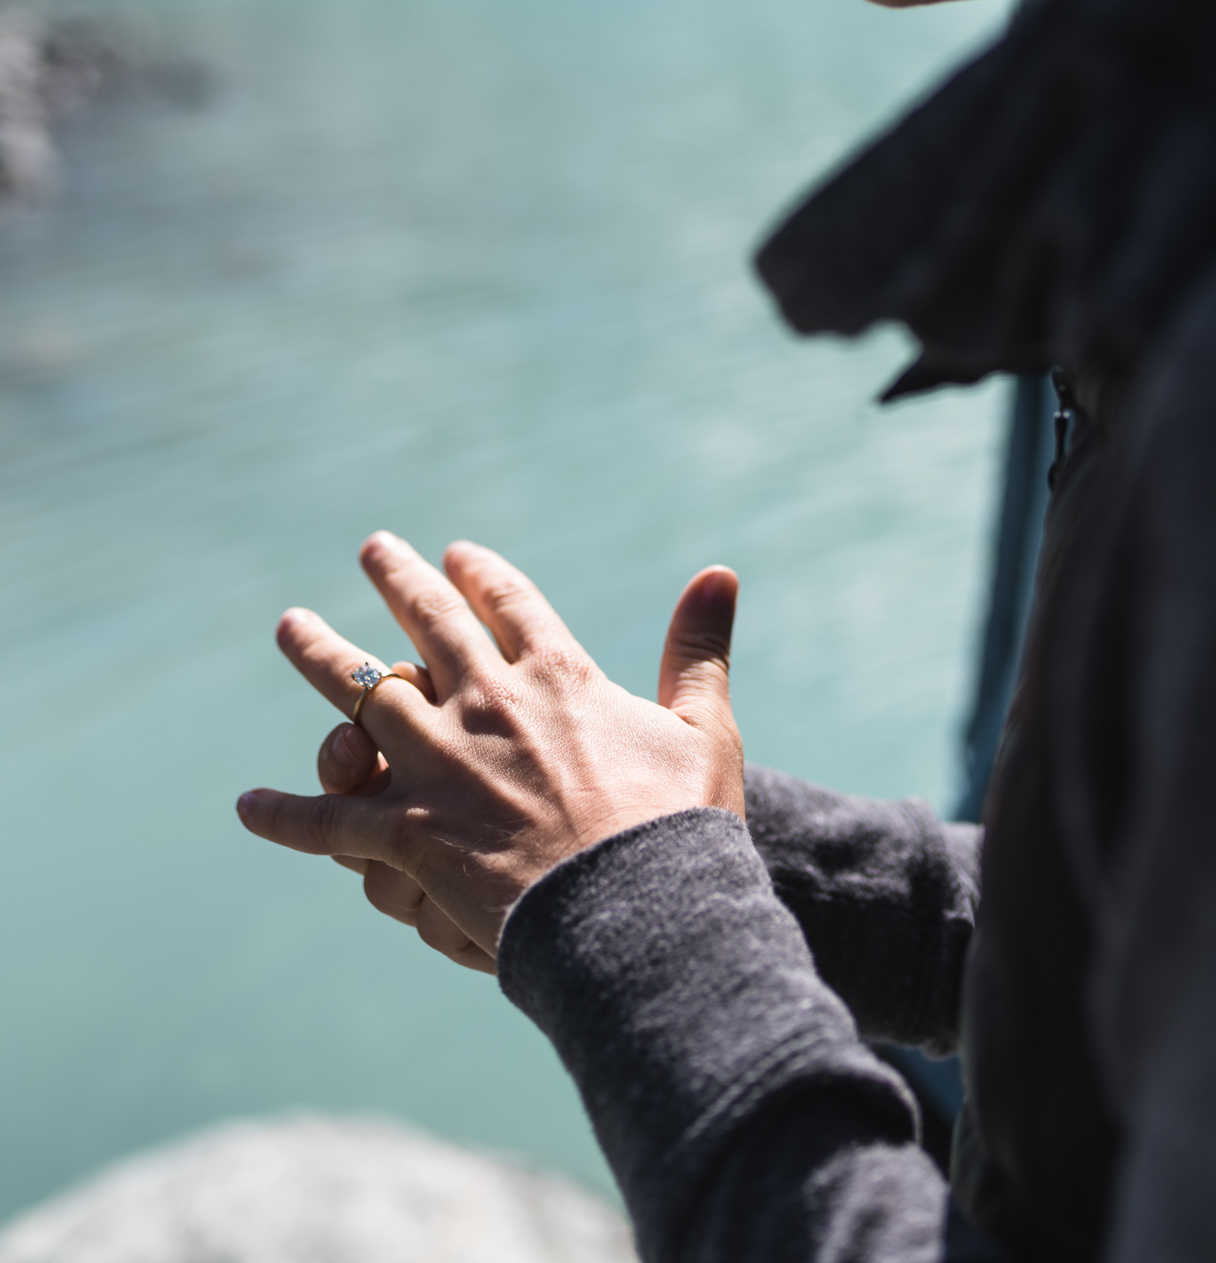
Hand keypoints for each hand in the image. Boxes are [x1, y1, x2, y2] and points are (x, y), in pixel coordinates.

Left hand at [237, 534, 743, 961]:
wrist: (639, 914)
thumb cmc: (681, 825)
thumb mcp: (704, 726)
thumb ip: (699, 647)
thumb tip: (721, 568)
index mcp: (557, 675)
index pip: (509, 603)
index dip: (482, 574)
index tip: (459, 553)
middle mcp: (487, 703)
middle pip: (428, 623)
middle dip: (399, 579)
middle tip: (375, 550)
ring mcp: (440, 765)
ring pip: (361, 694)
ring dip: (322, 656)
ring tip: (292, 625)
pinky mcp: (409, 834)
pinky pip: (331, 820)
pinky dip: (286, 816)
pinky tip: (247, 808)